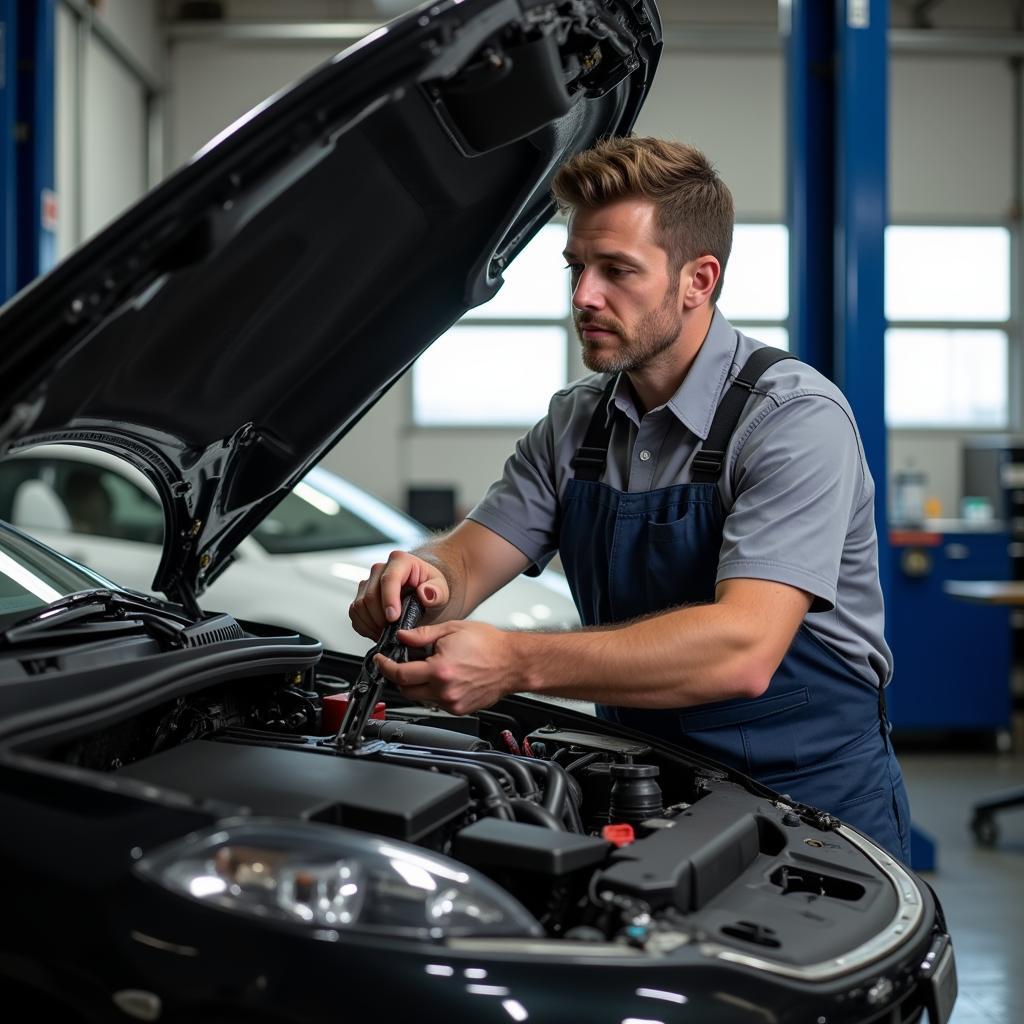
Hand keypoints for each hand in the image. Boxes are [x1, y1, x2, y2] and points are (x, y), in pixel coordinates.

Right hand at [348, 551, 449, 639]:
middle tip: (394, 631)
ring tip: (388, 632)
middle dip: (381, 618)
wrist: (422, 592)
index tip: (393, 617)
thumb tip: (426, 593)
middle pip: (371, 596)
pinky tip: (379, 631)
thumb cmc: (431, 589)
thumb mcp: (441, 590)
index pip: (389, 579)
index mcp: (400, 561)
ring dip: (372, 624)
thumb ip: (437, 592)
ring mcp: (368, 583)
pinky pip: (355, 614)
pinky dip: (365, 627)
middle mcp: (380, 569)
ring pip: (360, 606)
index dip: (389, 600)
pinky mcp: (360, 597)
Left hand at [374, 620, 516, 715]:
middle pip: (406, 690)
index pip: (400, 674)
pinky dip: (433, 690)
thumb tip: (402, 636)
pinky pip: (436, 702)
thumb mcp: (452, 629)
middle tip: (405, 661)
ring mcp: (452, 703)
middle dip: (401, 676)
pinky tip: (445, 676)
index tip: (382, 660)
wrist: (514, 662)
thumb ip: (422, 635)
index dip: (386, 666)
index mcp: (440, 669)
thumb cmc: (490, 645)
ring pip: (420, 697)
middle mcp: (444, 690)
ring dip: (418, 683)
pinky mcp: (459, 709)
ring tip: (432, 666)